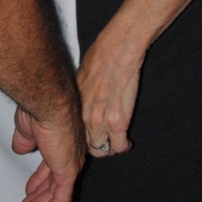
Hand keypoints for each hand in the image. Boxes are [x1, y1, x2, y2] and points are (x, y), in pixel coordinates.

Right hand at [14, 103, 85, 201]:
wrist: (47, 105)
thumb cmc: (38, 110)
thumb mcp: (25, 129)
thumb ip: (24, 141)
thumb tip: (20, 149)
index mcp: (58, 143)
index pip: (50, 167)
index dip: (39, 180)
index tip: (30, 189)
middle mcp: (68, 155)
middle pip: (53, 182)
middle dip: (39, 196)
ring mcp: (70, 164)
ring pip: (56, 192)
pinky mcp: (68, 172)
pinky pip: (62, 196)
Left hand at [77, 42, 139, 157]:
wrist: (116, 51)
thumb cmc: (100, 58)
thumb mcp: (81, 78)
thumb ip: (83, 96)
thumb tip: (85, 102)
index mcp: (76, 106)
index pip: (75, 134)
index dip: (84, 137)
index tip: (92, 136)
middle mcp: (85, 117)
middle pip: (87, 145)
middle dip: (97, 145)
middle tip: (106, 141)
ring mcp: (100, 121)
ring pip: (102, 150)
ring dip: (110, 147)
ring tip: (116, 141)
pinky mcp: (118, 121)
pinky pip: (119, 146)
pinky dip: (123, 145)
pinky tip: (126, 141)